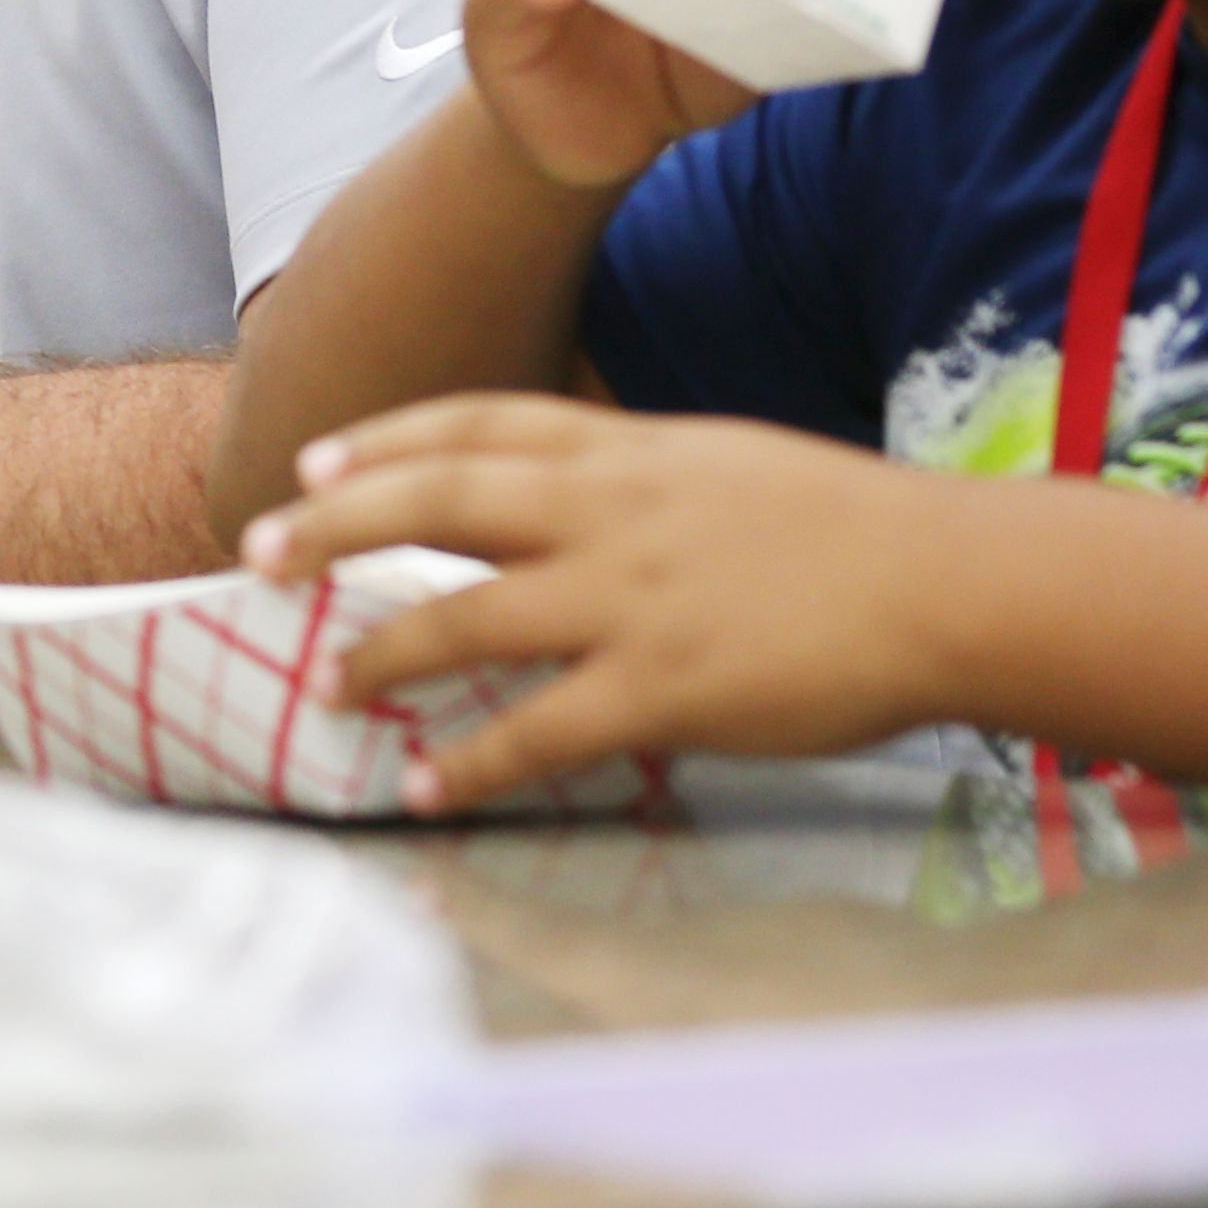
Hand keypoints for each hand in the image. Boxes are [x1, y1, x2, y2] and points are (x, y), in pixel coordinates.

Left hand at [246, 394, 963, 811]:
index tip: (314, 462)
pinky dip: (471, 758)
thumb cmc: (846, 528)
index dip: (382, 443)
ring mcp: (631, 600)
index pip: (473, 427)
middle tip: (257, 554)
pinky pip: (540, 731)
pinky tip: (426, 781)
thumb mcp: (721, 464)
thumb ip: (632, 479)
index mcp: (627, 451)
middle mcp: (609, 512)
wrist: (950, 581)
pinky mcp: (666, 688)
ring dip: (381, 654)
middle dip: (333, 527)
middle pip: (435, 502)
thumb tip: (560, 502)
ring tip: (327, 686)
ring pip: (465, 619)